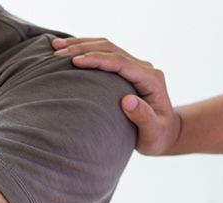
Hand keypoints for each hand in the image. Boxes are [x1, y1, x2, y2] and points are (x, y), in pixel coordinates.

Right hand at [52, 37, 180, 155]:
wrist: (166, 133)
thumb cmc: (158, 137)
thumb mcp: (154, 133)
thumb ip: (144, 118)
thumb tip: (127, 101)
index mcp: (150, 79)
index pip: (121, 62)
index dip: (97, 60)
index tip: (76, 62)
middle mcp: (143, 68)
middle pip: (111, 50)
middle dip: (83, 48)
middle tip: (58, 53)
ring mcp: (135, 67)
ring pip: (106, 48)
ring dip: (81, 45)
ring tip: (56, 47)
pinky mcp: (127, 70)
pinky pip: (105, 54)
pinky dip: (86, 50)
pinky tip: (68, 51)